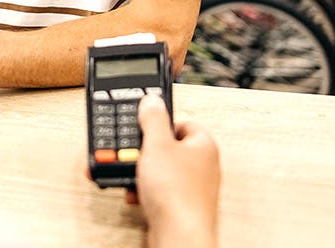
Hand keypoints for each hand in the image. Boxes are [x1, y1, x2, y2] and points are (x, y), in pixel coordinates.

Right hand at [133, 94, 219, 247]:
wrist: (179, 236)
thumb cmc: (177, 194)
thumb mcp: (156, 145)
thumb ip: (153, 119)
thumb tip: (152, 101)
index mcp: (203, 144)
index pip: (181, 121)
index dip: (160, 122)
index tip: (143, 122)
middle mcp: (202, 164)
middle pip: (167, 146)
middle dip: (145, 151)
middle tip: (133, 152)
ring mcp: (193, 187)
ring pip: (160, 170)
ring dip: (141, 172)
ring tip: (132, 175)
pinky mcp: (181, 206)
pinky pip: (159, 191)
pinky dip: (144, 190)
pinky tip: (136, 193)